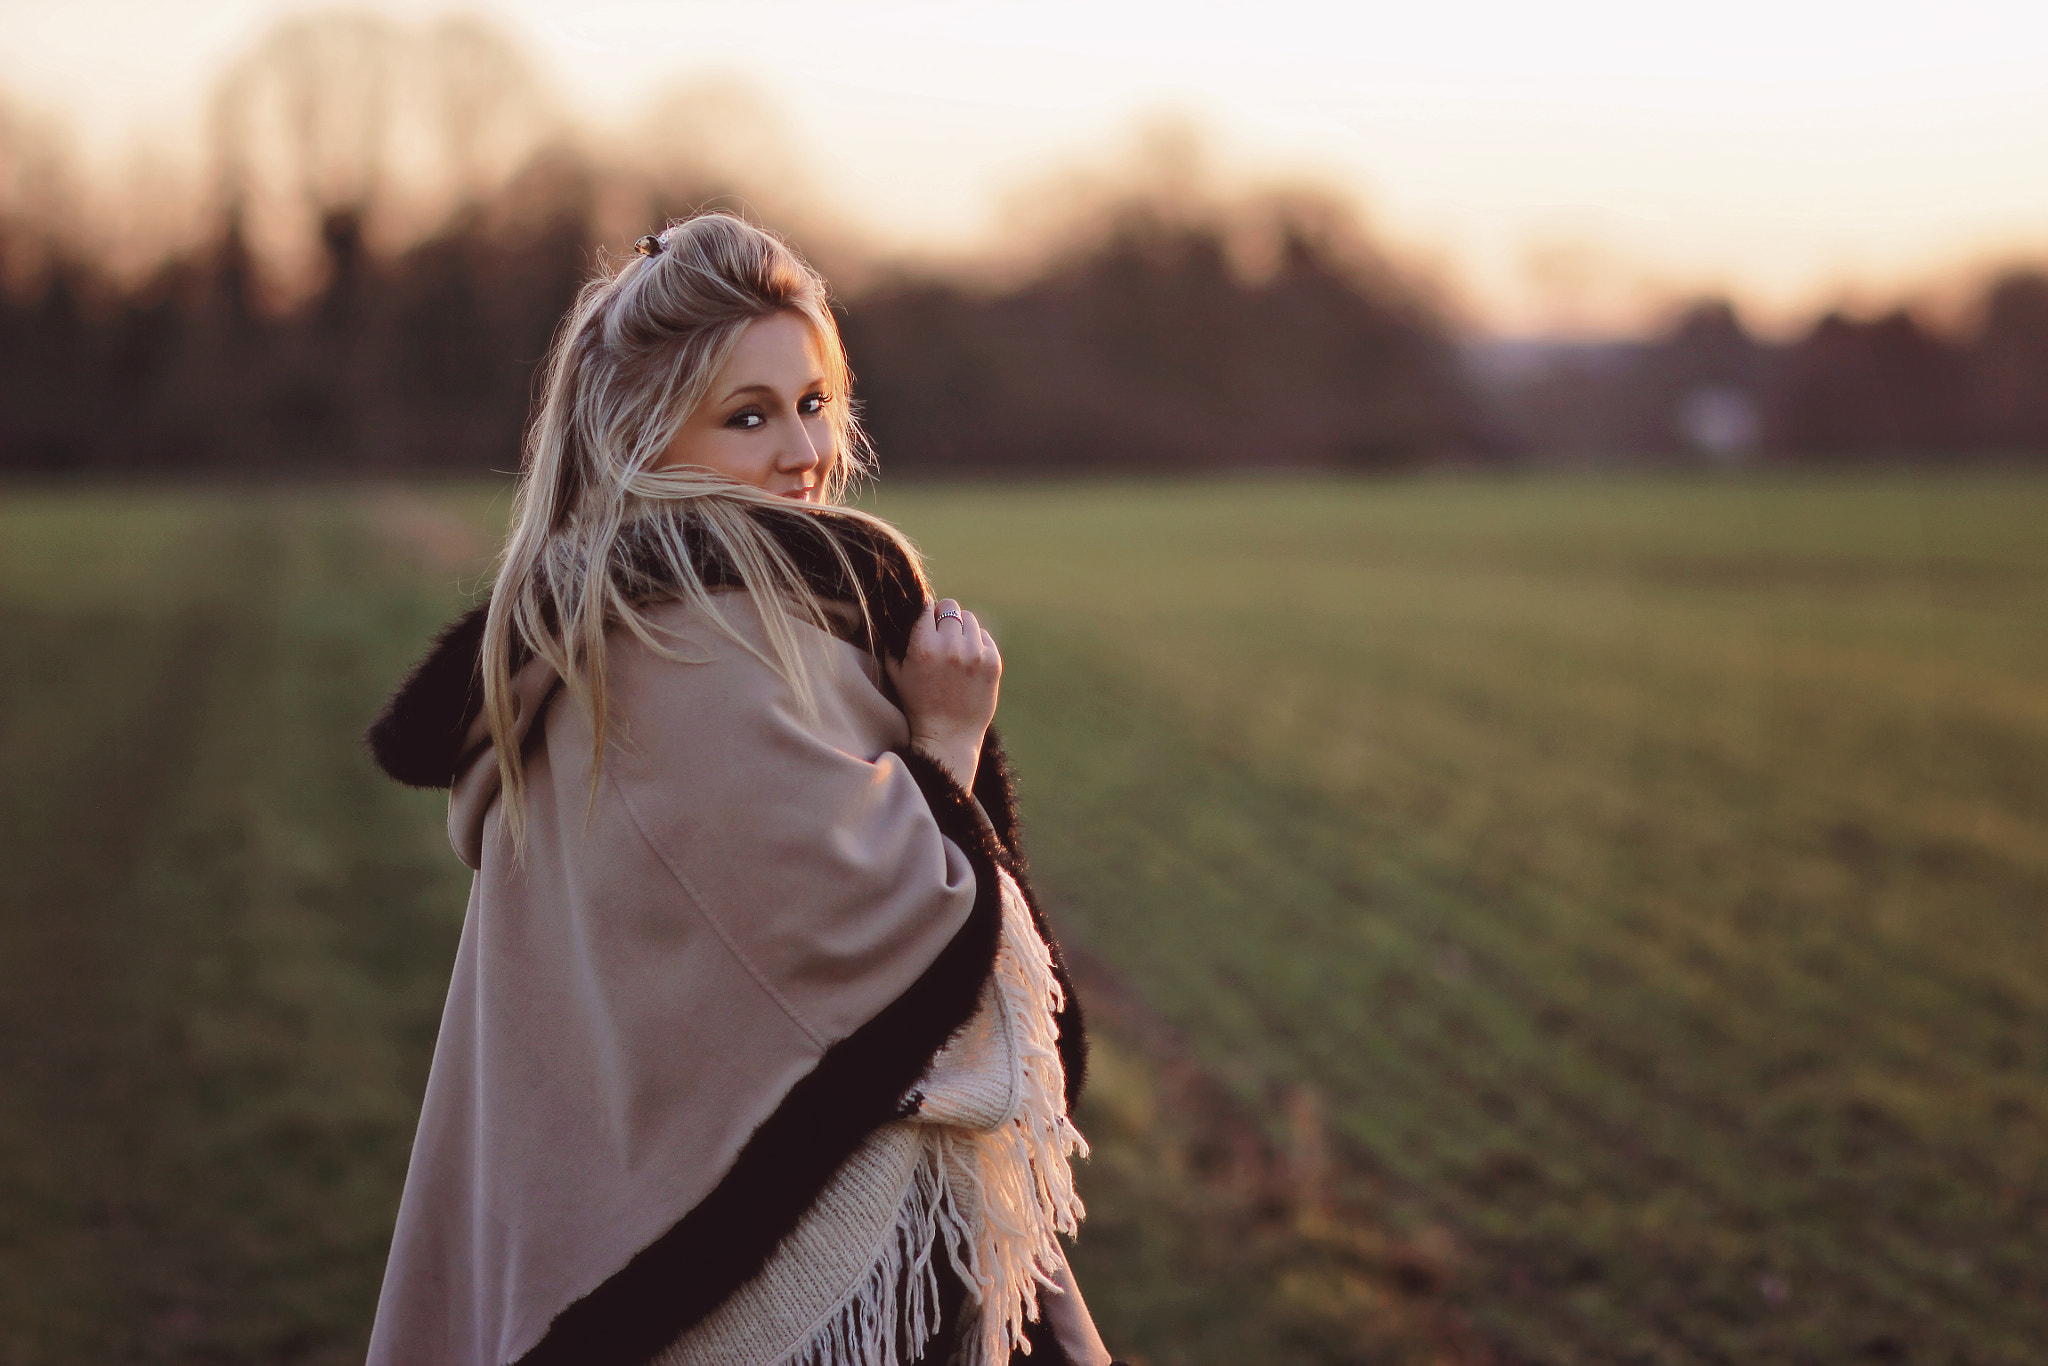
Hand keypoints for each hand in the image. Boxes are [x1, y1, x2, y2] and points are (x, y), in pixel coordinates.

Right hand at [885, 598, 1000, 787]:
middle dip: (944, 618)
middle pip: (950, 607)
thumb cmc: (918, 705)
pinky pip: (984, 636)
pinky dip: (976, 642)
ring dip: (961, 628)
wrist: (948, 736)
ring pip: (970, 618)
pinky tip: (968, 659)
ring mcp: (975, 653)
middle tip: (941, 633)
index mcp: (923, 647)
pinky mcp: (993, 662)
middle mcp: (950, 646)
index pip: (927, 607)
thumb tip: (894, 621)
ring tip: (955, 646)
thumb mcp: (897, 674)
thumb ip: (893, 644)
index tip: (927, 621)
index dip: (926, 613)